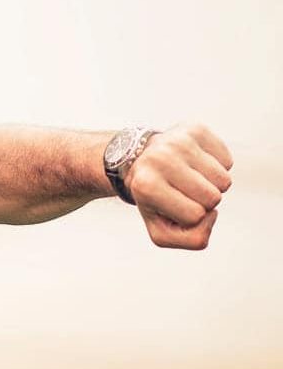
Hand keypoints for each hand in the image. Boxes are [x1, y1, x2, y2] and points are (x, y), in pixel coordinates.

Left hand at [125, 123, 232, 249]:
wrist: (139, 160)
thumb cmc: (153, 198)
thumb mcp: (161, 230)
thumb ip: (191, 239)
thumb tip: (211, 215)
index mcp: (146, 186)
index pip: (195, 216)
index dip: (189, 217)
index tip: (172, 204)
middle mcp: (160, 159)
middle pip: (212, 198)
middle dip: (203, 201)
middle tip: (183, 191)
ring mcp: (178, 141)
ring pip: (224, 180)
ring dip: (212, 184)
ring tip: (189, 177)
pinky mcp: (196, 129)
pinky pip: (228, 161)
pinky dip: (218, 167)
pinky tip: (196, 164)